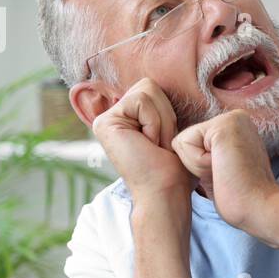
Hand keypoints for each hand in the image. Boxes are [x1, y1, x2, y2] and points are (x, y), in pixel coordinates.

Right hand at [91, 77, 192, 204]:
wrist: (165, 192)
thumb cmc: (174, 168)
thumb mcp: (170, 130)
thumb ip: (161, 109)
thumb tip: (168, 85)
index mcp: (127, 118)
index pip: (152, 88)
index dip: (168, 113)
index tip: (164, 142)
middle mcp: (112, 116)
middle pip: (149, 85)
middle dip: (165, 114)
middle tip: (160, 144)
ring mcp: (105, 119)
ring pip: (147, 90)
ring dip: (161, 121)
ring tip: (155, 145)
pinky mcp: (105, 123)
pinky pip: (142, 101)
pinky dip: (154, 123)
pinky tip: (148, 144)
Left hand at [172, 109, 278, 241]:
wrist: (260, 208)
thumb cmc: (241, 197)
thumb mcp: (218, 168)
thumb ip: (204, 154)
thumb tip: (181, 150)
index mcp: (235, 128)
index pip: (191, 142)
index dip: (199, 167)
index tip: (227, 175)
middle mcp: (235, 118)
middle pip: (184, 140)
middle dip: (196, 165)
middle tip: (226, 174)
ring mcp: (230, 119)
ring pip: (182, 142)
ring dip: (197, 166)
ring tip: (226, 172)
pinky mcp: (222, 125)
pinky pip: (183, 143)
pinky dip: (196, 164)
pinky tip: (222, 168)